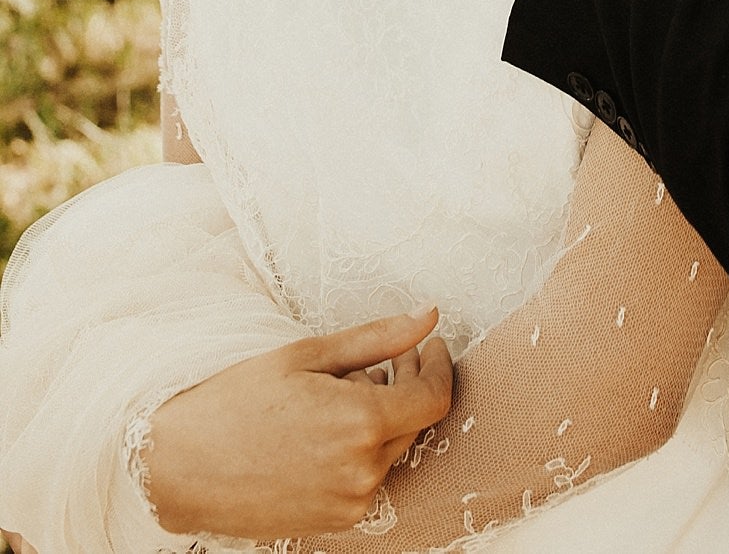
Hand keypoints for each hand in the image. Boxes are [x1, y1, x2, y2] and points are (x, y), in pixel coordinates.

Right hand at [144, 309, 451, 539]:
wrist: (179, 466)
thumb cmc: (237, 400)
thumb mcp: (308, 355)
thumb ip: (378, 338)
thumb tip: (430, 316)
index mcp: (361, 423)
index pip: (434, 397)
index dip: (439, 366)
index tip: (430, 344)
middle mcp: (363, 471)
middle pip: (413, 423)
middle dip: (408, 385)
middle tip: (384, 360)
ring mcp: (349, 503)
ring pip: (389, 450)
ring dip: (382, 417)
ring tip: (342, 391)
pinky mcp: (334, 523)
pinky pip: (366, 478)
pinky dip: (360, 449)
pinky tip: (327, 427)